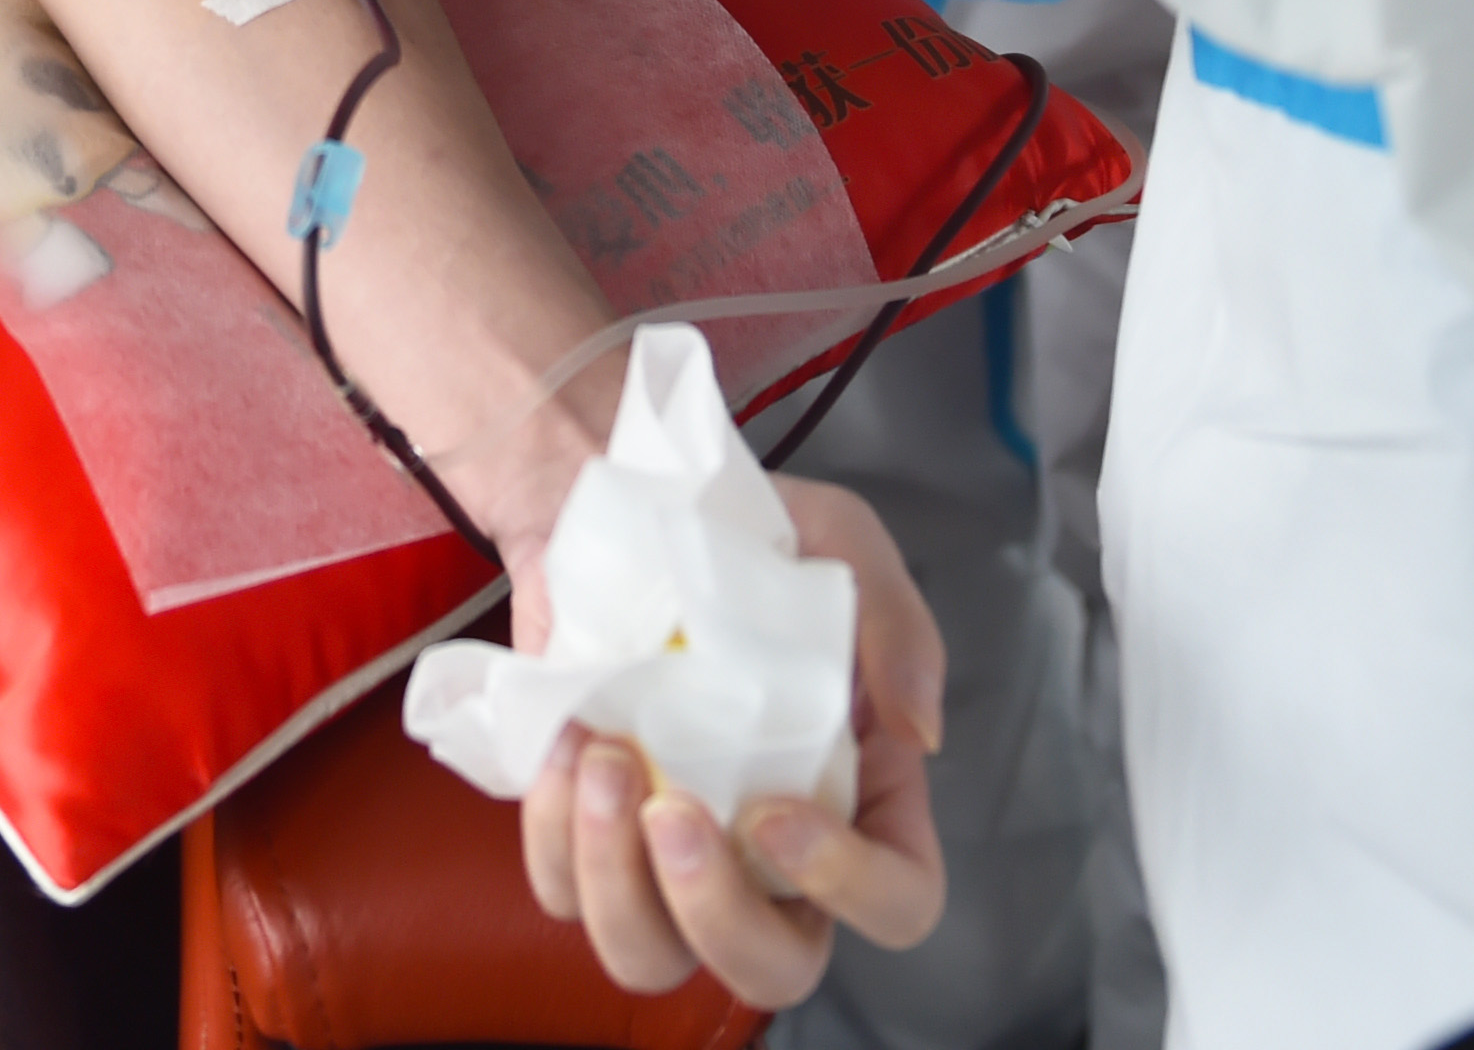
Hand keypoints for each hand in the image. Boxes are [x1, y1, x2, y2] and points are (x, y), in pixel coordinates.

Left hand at [516, 476, 947, 1008]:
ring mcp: (669, 853)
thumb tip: (920, 733)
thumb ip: (896, 626)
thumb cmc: (742, 536)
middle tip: (666, 805)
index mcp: (857, 794)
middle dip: (713, 913)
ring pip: (650, 955)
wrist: (614, 503)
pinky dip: (553, 835)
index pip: (896, 903)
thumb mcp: (841, 544)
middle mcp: (768, 850)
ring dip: (615, 882)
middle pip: (771, 969)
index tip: (773, 810)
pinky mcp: (583, 832)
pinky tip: (562, 746)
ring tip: (599, 761)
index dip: (848, 886)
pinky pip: (562, 892)